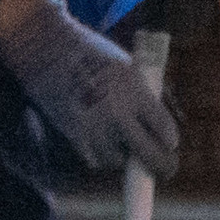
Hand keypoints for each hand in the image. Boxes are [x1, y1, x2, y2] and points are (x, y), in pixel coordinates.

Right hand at [0, 0, 180, 175]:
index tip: (170, 143)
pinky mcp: (74, 135)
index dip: (170, 140)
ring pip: (119, 161)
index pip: (165, 129)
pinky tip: (102, 142)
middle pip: (150, 155)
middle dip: (162, 166)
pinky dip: (102, 155)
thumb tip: (159, 125)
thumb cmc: (92, 54)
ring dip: (124, 157)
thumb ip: (145, 95)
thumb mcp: (128, 66)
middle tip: (165, 168)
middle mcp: (118, 113)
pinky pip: (95, 160)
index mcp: (136, 92)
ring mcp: (95, 127)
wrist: (48, 51)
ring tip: (122, 142)